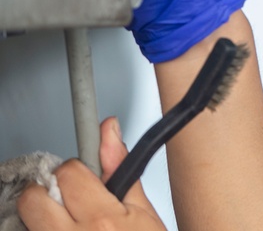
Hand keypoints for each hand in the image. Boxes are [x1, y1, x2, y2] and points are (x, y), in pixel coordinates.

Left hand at [18, 118, 165, 230]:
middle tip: (66, 204)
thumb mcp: (144, 214)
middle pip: (33, 199)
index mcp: (103, 221)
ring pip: (28, 223)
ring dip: (44, 221)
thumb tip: (108, 130)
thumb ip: (121, 170)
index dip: (76, 172)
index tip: (82, 180)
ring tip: (69, 228)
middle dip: (47, 194)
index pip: (68, 173)